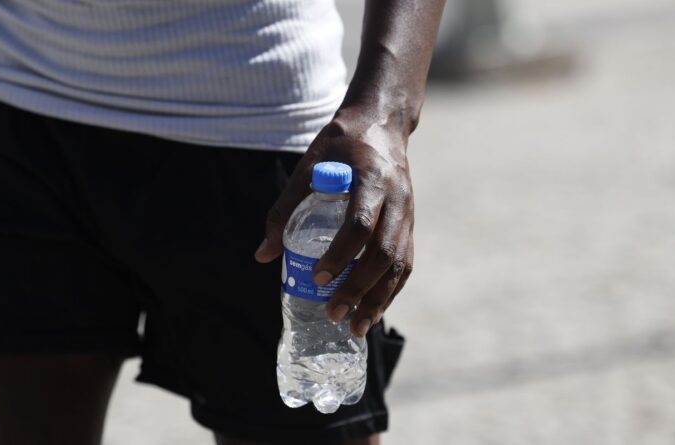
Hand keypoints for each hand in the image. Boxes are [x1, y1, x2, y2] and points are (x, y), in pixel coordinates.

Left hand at [254, 106, 414, 336]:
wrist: (382, 124)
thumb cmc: (340, 144)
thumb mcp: (307, 166)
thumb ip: (284, 209)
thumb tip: (263, 256)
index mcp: (371, 178)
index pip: (359, 224)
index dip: (340, 254)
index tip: (317, 276)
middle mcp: (396, 198)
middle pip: (382, 252)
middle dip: (359, 288)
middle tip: (333, 313)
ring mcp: (408, 213)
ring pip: (399, 264)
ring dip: (379, 299)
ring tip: (357, 327)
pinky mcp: (411, 224)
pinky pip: (405, 263)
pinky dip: (391, 291)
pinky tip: (374, 311)